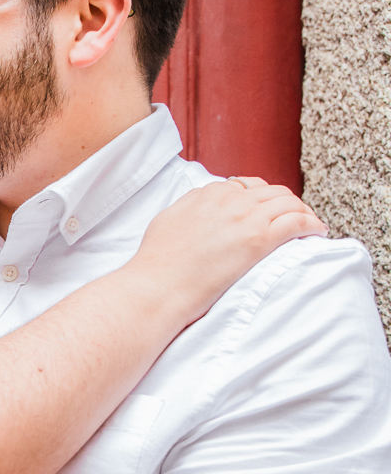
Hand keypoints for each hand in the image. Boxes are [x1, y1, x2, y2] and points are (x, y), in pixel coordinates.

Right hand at [134, 176, 327, 324]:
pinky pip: (297, 222)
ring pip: (288, 202)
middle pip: (271, 191)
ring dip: (303, 212)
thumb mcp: (167, 221)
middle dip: (286, 203)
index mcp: (207, 193)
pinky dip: (312, 225)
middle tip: (294, 219)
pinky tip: (317, 233)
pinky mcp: (259, 239)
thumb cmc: (156, 264)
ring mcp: (245, 217)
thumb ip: (188, 207)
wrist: (157, 287)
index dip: (260, 199)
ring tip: (310, 226)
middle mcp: (229, 199)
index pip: (245, 186)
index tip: (266, 212)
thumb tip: (199, 204)